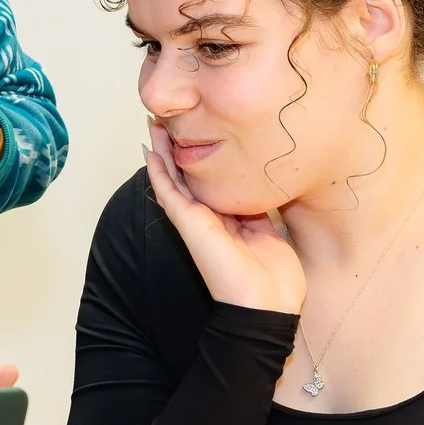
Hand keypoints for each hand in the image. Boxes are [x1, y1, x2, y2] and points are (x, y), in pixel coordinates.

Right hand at [143, 122, 305, 313]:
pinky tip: (150, 152)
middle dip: (177, 148)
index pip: (208, 183)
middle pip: (186, 176)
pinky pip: (168, 192)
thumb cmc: (274, 278)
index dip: (200, 159)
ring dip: (162, 152)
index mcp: (226, 220)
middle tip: (167, 120)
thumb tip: (258, 186)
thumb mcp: (270, 231)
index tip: (197, 133)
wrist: (266, 303)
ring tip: (154, 125)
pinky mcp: (189, 224)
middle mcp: (208, 218)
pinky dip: (157, 171)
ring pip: (172, 179)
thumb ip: (258, 210)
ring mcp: (195, 221)